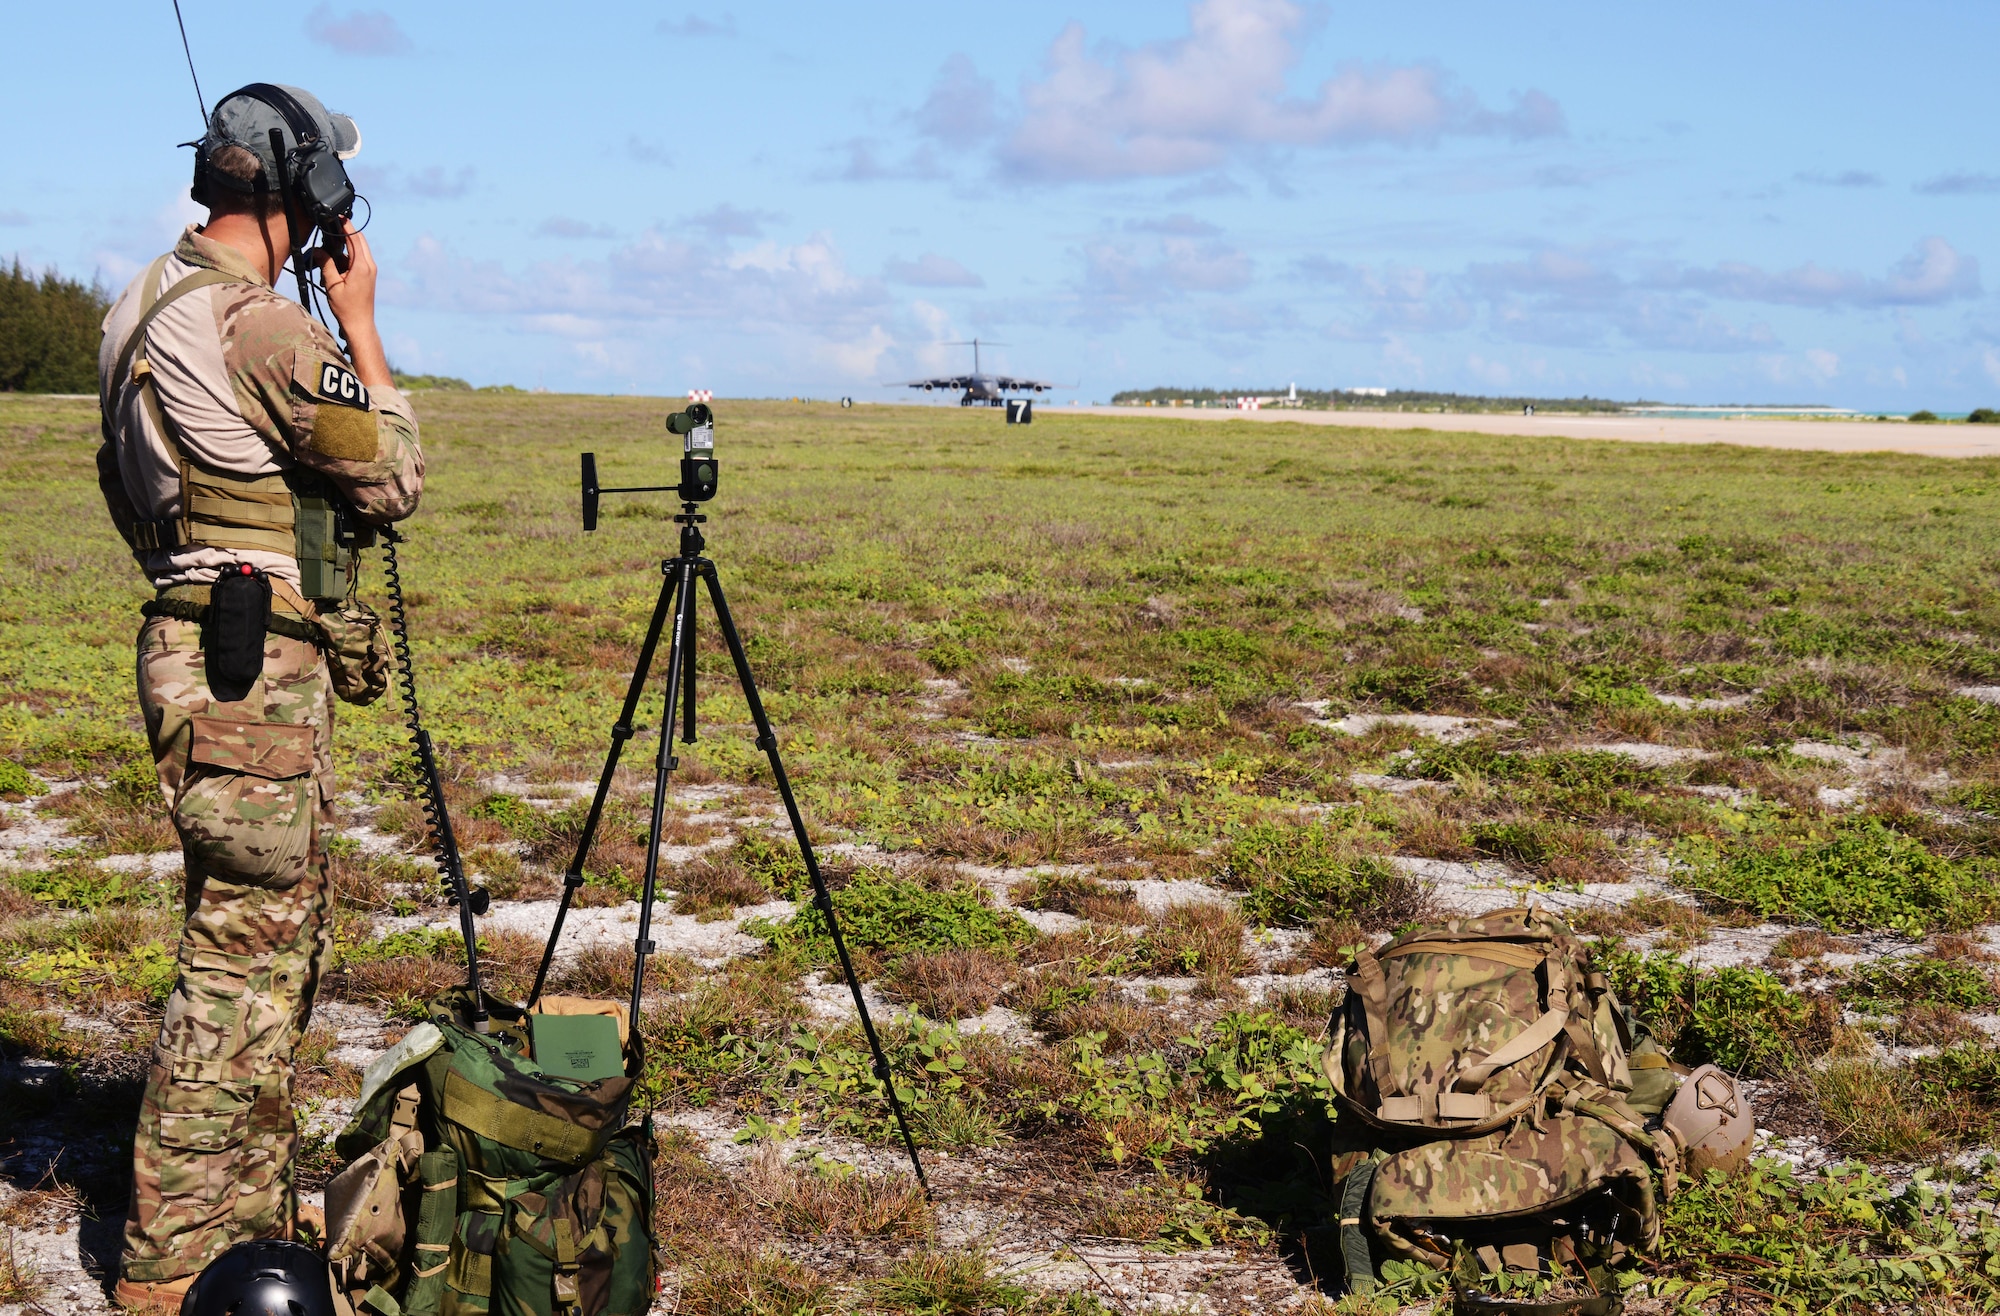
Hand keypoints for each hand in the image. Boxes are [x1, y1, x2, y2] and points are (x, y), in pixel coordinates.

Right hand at [316, 220, 393, 392]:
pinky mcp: (367, 276)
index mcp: (362, 265)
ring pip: (357, 250)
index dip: (345, 225)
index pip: (355, 237)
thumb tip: (318, 250)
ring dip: (344, 245)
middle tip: (330, 225)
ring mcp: (370, 271)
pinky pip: (357, 259)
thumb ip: (326, 264)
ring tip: (328, 247)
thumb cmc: (346, 308)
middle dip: (344, 232)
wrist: (360, 324)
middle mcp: (369, 265)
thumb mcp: (332, 284)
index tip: (336, 215)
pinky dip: (346, 256)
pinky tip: (333, 262)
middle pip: (358, 240)